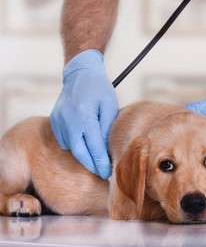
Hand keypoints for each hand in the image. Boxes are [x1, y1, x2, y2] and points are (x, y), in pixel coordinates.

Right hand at [50, 50, 117, 178]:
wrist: (80, 73)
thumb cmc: (100, 89)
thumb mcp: (110, 107)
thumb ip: (107, 129)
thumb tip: (105, 151)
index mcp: (84, 116)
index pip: (94, 147)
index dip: (101, 162)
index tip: (108, 173)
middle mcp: (69, 120)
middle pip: (80, 152)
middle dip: (92, 165)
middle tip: (103, 173)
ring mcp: (59, 120)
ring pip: (72, 147)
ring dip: (84, 156)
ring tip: (96, 162)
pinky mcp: (54, 120)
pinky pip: (64, 140)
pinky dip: (74, 146)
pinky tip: (84, 147)